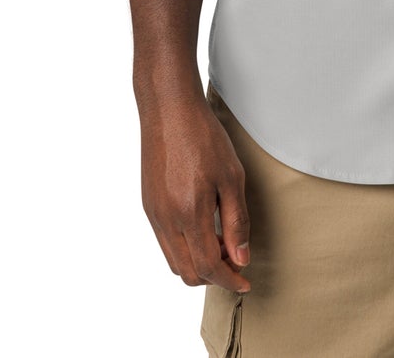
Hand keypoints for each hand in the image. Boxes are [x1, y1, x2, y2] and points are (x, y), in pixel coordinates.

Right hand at [139, 90, 251, 293]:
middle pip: (187, 272)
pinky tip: (204, 229)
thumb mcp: (231, 176)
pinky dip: (185, 248)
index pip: (208, 266)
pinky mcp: (148, 205)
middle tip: (236, 261)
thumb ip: (237, 221)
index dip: (228, 280)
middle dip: (214, 276)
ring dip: (198, 263)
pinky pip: (165, 243)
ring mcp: (154, 214)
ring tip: (223, 243)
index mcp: (189, 214)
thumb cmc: (203, 137)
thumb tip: (241, 258)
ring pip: (173, 261)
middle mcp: (166, 220)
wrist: (169, 110)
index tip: (245, 282)